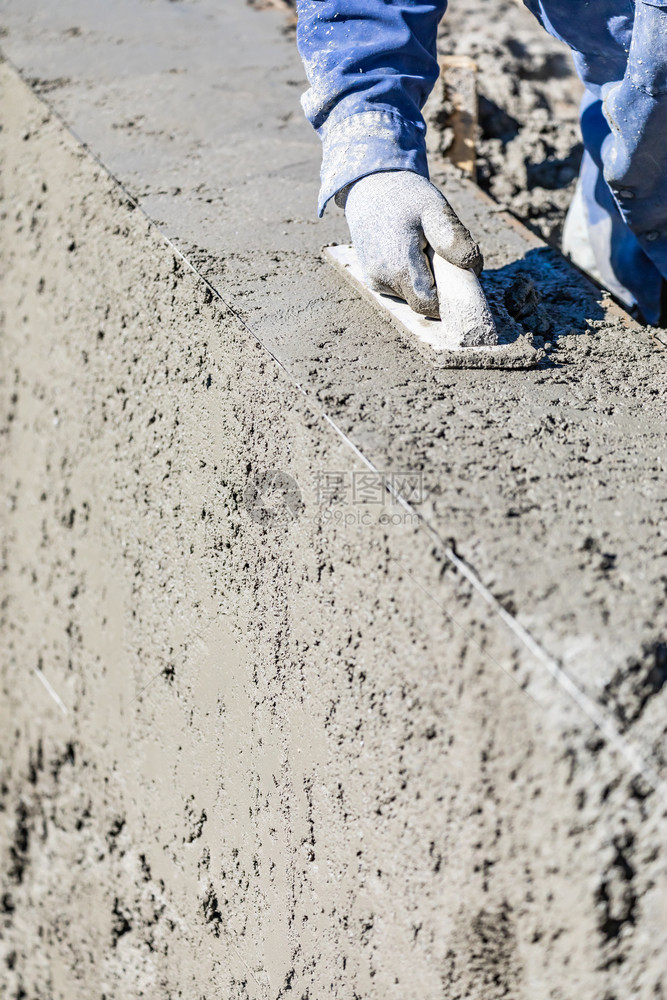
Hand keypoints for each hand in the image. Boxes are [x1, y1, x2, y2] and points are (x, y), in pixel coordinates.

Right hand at [337, 170, 482, 316]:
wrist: (371, 186)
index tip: (460, 279)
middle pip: (421, 301)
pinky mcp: (373, 279)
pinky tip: (412, 253)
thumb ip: (453, 238)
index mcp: (399, 266)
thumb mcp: (435, 209)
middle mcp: (383, 279)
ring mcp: (376, 281)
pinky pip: (401, 289)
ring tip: (424, 249)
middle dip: (438, 287)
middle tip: (443, 257)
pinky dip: (413, 277)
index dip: (448, 298)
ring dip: (425, 280)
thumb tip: (472, 266)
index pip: (429, 305)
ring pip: (411, 296)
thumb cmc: (405, 196)